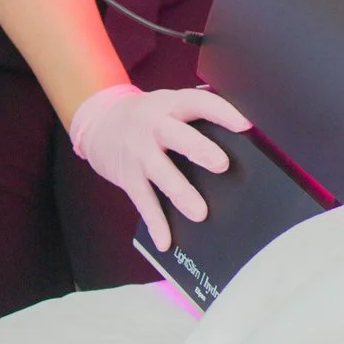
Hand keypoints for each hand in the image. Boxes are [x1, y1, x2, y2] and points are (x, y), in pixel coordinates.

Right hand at [66, 84, 251, 250]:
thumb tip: (241, 120)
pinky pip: (143, 201)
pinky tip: (165, 241)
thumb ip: (197, 108)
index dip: (221, 112)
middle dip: (199, 150)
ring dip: (181, 193)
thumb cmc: (146, 115)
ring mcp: (139, 153)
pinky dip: (154, 223)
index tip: (244, 124)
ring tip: (200, 213)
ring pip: (161, 173)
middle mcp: (153, 126)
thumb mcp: (169, 102)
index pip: (197, 103)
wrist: (98, 121)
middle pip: (177, 136)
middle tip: (222, 165)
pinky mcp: (128, 177)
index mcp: (169, 104)